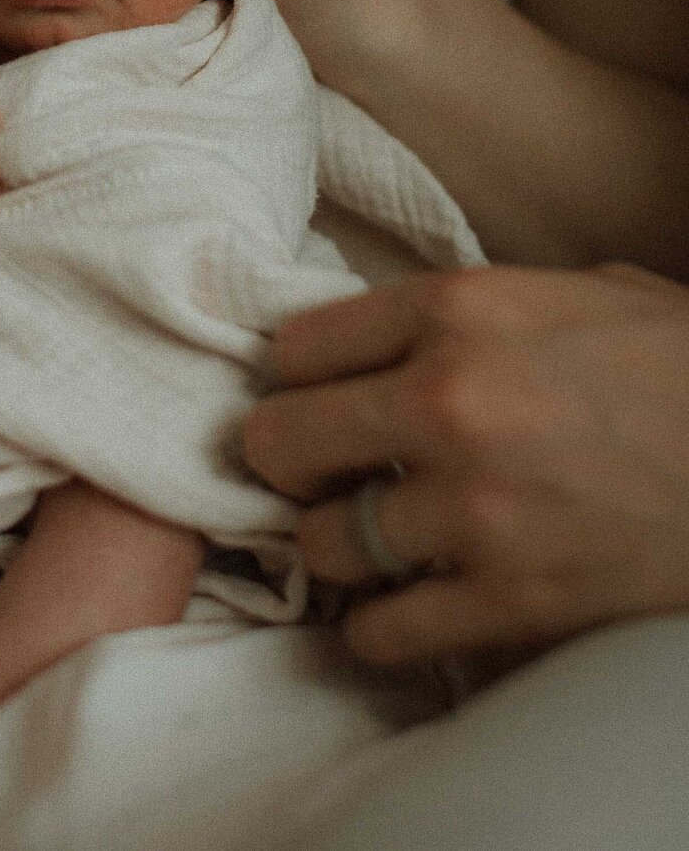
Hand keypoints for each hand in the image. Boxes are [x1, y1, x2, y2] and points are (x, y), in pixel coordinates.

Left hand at [242, 264, 688, 664]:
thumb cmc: (683, 366)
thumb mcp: (576, 294)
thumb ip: (468, 313)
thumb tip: (380, 339)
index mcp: (459, 309)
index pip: (295, 345)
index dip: (296, 378)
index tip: (313, 397)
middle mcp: (448, 401)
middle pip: (278, 442)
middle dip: (289, 461)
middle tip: (323, 471)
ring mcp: (475, 508)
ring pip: (323, 543)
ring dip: (342, 546)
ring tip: (376, 539)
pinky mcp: (513, 602)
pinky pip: (383, 632)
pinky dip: (382, 627)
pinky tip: (407, 605)